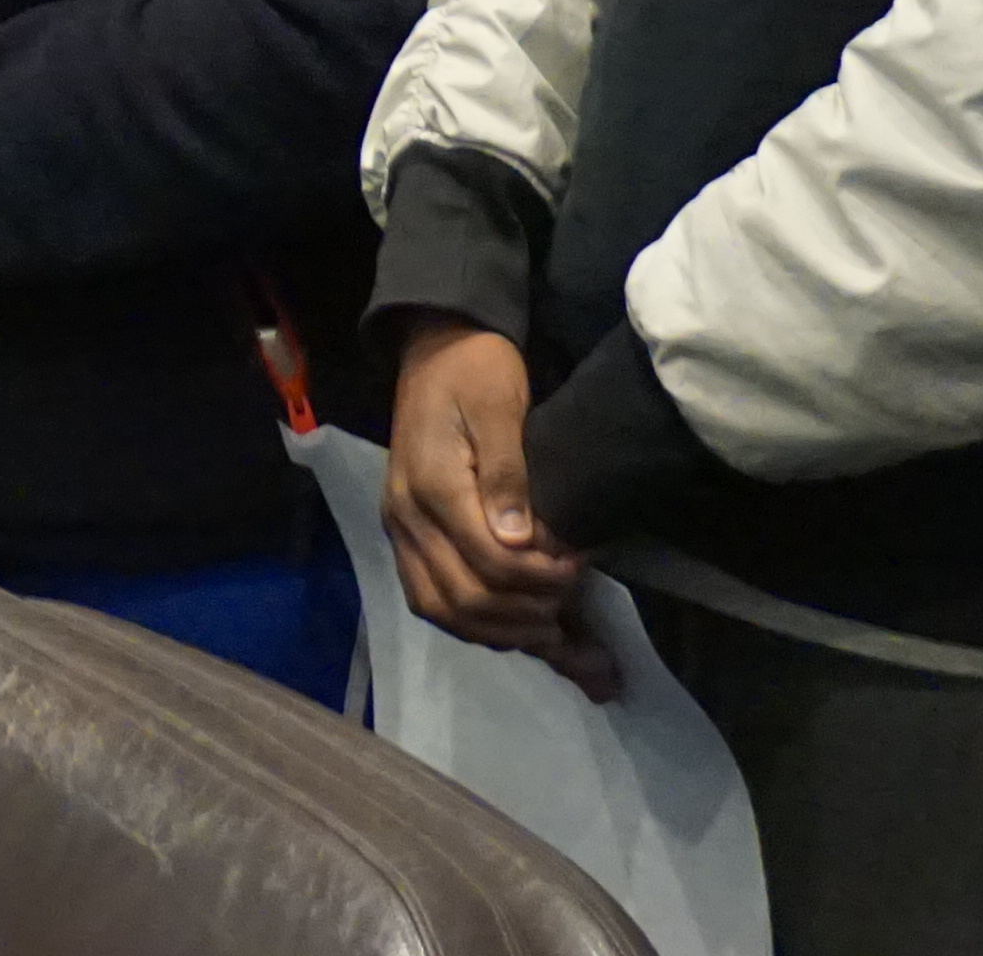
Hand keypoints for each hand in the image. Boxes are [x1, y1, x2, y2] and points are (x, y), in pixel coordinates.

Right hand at [382, 321, 613, 699]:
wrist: (434, 350)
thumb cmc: (476, 371)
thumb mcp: (499, 405)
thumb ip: (508, 472)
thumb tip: (520, 540)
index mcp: (431, 485)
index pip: (488, 562)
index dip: (542, 579)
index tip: (581, 566)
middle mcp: (405, 516)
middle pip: (463, 598)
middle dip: (525, 614)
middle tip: (571, 603)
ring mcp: (401, 528)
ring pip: (442, 610)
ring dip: (499, 630)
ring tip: (551, 631)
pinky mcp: (405, 534)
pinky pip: (430, 599)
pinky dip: (473, 623)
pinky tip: (513, 625)